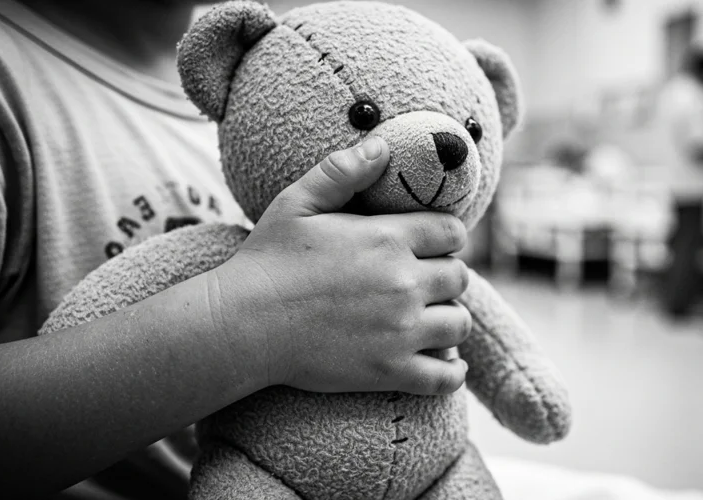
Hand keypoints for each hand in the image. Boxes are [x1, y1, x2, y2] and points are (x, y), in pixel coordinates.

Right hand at [210, 137, 470, 394]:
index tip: (431, 246)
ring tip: (430, 320)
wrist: (241, 325)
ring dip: (449, 320)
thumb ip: (342, 170)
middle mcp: (404, 283)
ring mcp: (401, 330)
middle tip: (426, 283)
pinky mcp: (391, 371)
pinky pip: (446, 378)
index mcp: (387, 238)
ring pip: (459, 324)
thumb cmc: (266, 261)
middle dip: (447, 277)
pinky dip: (452, 373)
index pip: (453, 233)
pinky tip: (445, 364)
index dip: (447, 238)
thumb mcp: (298, 203)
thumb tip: (382, 144)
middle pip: (460, 278)